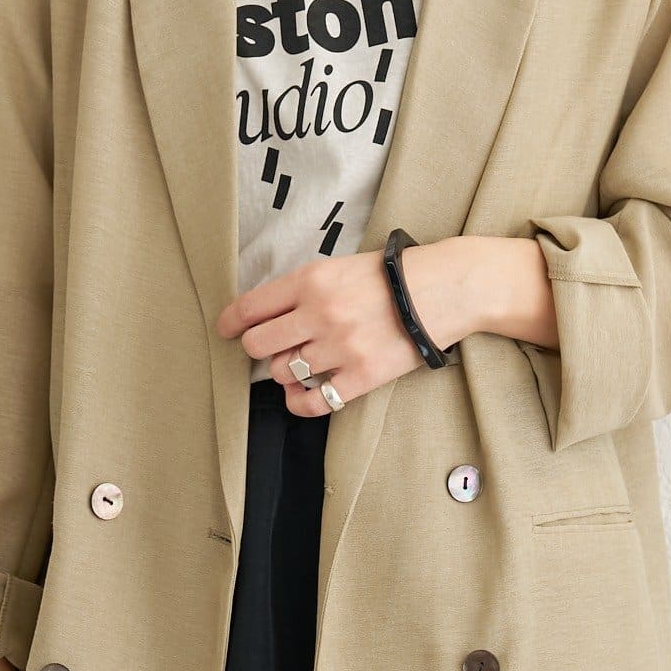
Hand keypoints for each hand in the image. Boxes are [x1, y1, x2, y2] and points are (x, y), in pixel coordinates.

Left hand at [215, 234, 556, 415]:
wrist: (444, 290)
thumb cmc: (391, 276)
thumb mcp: (340, 266)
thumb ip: (302, 288)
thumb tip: (263, 316)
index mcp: (312, 281)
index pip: (251, 307)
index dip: (231, 322)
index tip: (226, 330)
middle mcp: (320, 314)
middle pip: (259, 346)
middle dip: (258, 349)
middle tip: (272, 348)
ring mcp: (340, 348)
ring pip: (284, 373)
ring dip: (286, 372)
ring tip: (302, 363)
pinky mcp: (361, 377)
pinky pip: (313, 403)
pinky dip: (300, 403)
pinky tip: (302, 396)